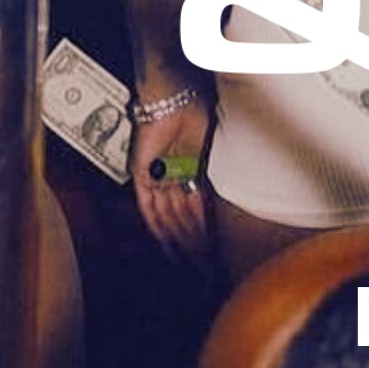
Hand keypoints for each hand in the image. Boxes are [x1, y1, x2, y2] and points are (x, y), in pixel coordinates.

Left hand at [130, 90, 214, 266]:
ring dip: (180, 243)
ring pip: (169, 219)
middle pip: (184, 222)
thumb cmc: (200, 115)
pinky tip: (167, 247)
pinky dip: (157, 229)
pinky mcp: (140, 176)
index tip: (219, 257)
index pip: (201, 212)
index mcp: (193, 171)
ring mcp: (157, 178)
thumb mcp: (216, 151)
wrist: (175, 97)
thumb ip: (217, 179)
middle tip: (207, 270)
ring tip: (191, 265)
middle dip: (196, 247)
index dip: (209, 236)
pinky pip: (148, 209)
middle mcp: (174, 177)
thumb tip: (228, 210)